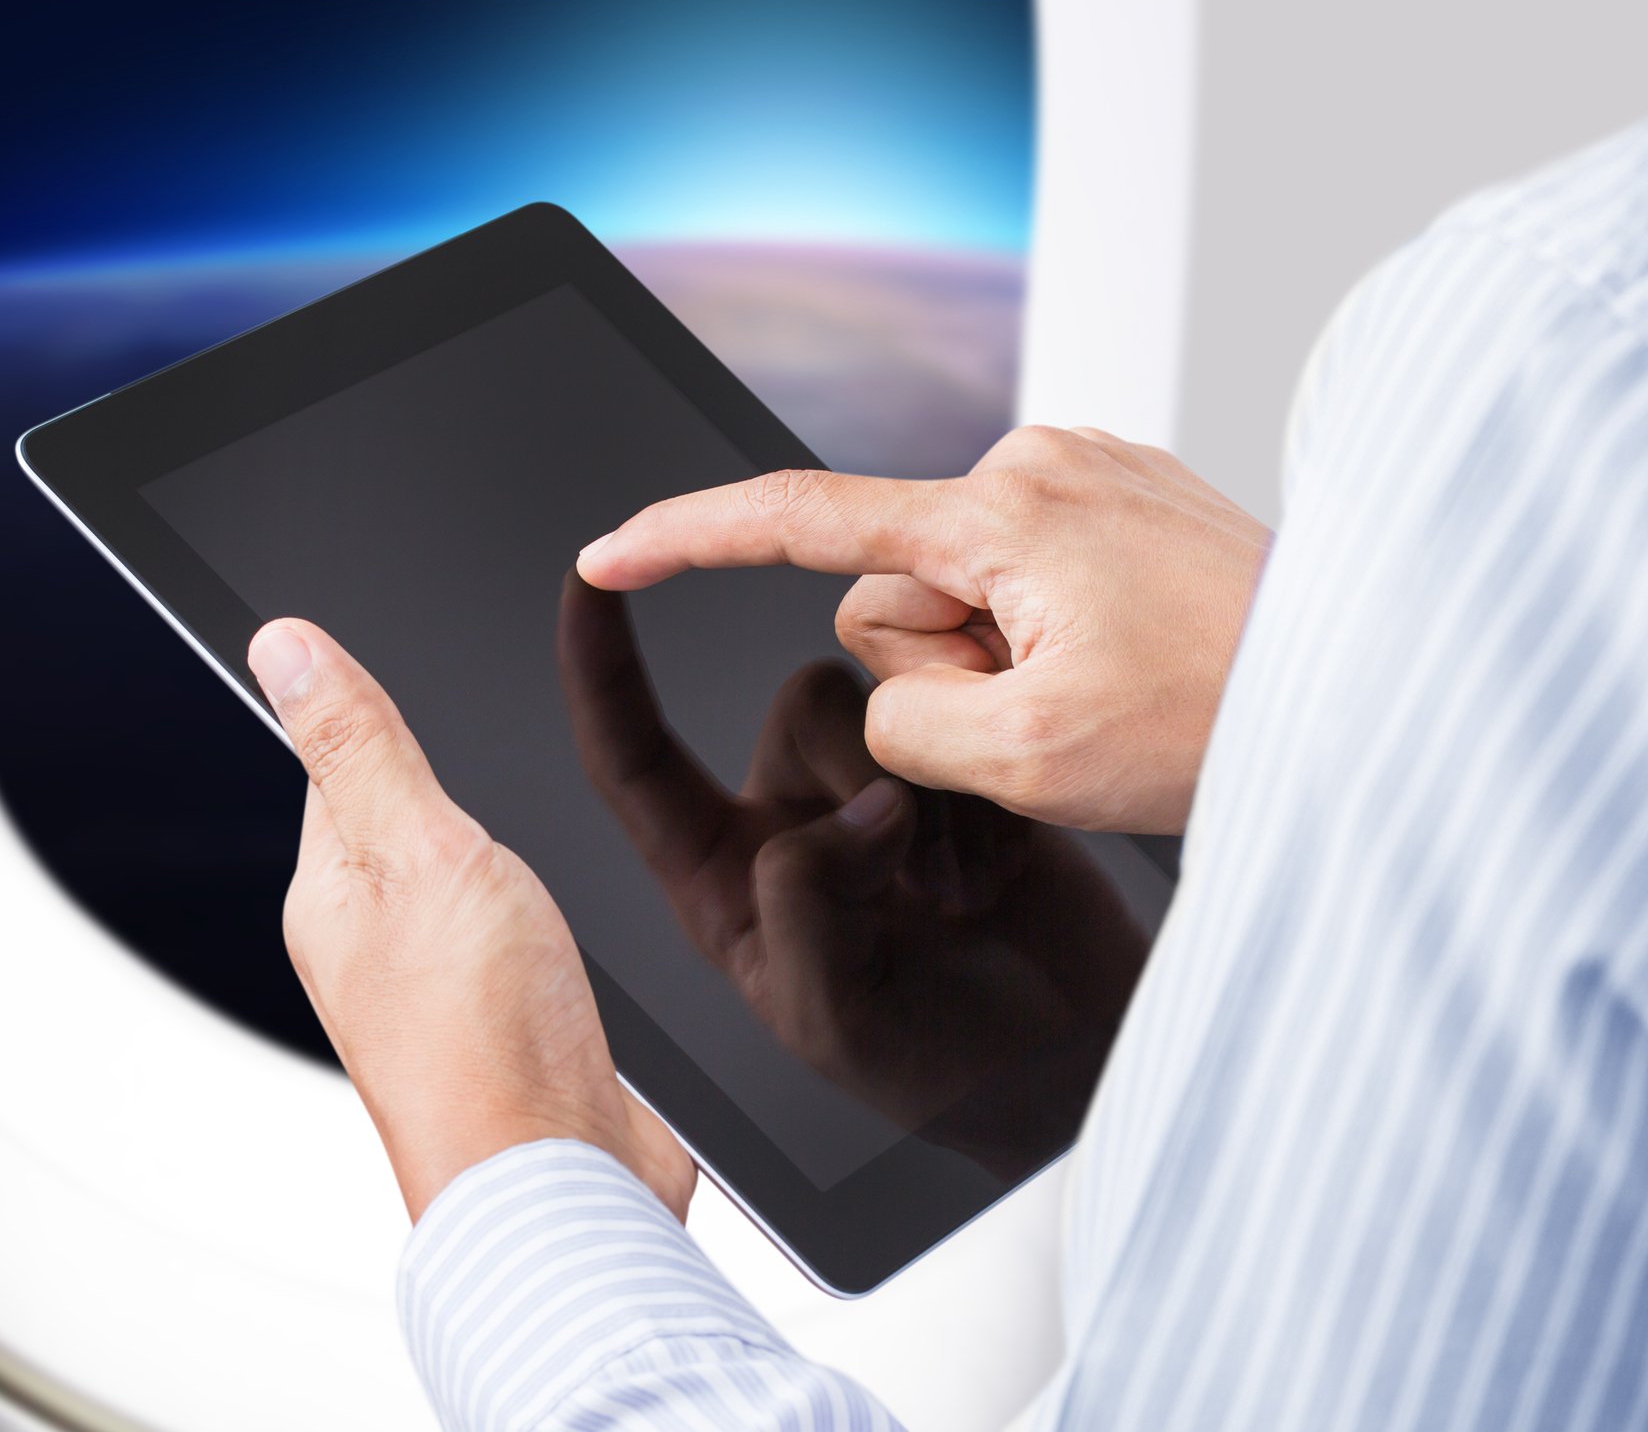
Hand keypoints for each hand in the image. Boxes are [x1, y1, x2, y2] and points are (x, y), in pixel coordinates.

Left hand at [248, 618, 694, 1221]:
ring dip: (500, 846)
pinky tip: (568, 908)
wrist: (563, 1181)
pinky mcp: (513, 1021)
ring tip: (533, 820)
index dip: (372, 711)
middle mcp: (375, 943)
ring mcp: (444, 986)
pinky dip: (543, 904)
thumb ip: (361, 746)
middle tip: (490, 732)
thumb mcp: (419, 849)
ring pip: (466, 877)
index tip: (405, 671)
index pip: (333, 766)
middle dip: (446, 776)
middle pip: (402, 822)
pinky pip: (517, 933)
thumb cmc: (485, 1041)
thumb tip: (281, 647)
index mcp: (330, 895)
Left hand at [557, 576, 1148, 1172]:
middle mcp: (790, 819)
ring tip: (967, 891)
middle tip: (919, 888)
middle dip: (861, 768)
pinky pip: (964, 722)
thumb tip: (858, 811)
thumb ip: (808, 906)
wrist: (1062, 1066)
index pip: (633, 759)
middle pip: (800, 706)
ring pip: (884, 705)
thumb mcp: (831, 1017)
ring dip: (933, 791)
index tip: (585, 580)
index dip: (600, 669)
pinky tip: (1001, 872)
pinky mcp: (961, 779)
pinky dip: (985, 795)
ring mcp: (877, 796)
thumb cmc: (936, 1068)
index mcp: (721, 878)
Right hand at [575, 427, 1268, 832]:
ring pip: (963, 598)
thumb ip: (903, 722)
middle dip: (946, 669)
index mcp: (997, 513)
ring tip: (1109, 686)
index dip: (688, 540)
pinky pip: (1027, 581)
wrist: (1370, 683)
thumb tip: (897, 686)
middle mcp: (1035, 464)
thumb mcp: (1027, 761)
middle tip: (1056, 711)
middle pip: (896, 594)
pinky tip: (1129, 658)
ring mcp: (1084, 474)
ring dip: (1006, 660)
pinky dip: (1052, 635)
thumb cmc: (1226, 717)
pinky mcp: (1119, 498)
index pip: (799, 520)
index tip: (608, 553)